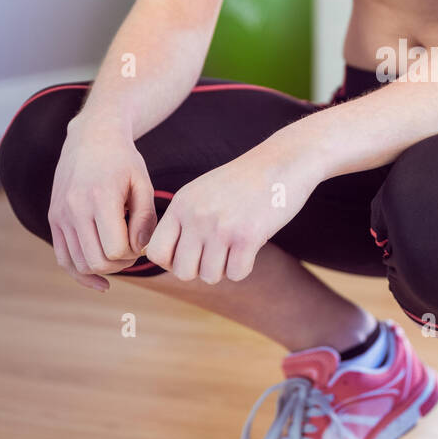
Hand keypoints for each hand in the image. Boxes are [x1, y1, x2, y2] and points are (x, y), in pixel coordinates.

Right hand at [49, 118, 157, 290]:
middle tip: (133, 250)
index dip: (134, 253)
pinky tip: (101, 283)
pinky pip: (64, 259)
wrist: (91, 138)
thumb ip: (146, 219)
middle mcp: (75, 208)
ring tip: (120, 253)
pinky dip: (81, 274)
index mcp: (101, 197)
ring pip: (80, 264)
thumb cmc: (124, 161)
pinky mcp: (54, 219)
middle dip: (121, 264)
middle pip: (97, 261)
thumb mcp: (143, 184)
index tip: (142, 241)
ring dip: (104, 268)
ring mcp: (61, 215)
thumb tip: (140, 250)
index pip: (116, 249)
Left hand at [143, 142, 315, 283]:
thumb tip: (161, 258)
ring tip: (234, 246)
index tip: (190, 253)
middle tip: (217, 253)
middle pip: (182, 271)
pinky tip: (250, 248)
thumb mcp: (201, 192)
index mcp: (181, 204)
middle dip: (200, 269)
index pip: (155, 252)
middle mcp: (196, 216)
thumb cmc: (243, 182)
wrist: (282, 162)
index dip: (171, 261)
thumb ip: (181, 220)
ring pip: (210, 276)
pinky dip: (244, 267)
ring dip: (224, 268)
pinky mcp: (248, 236)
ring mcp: (221, 227)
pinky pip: (236, 274)